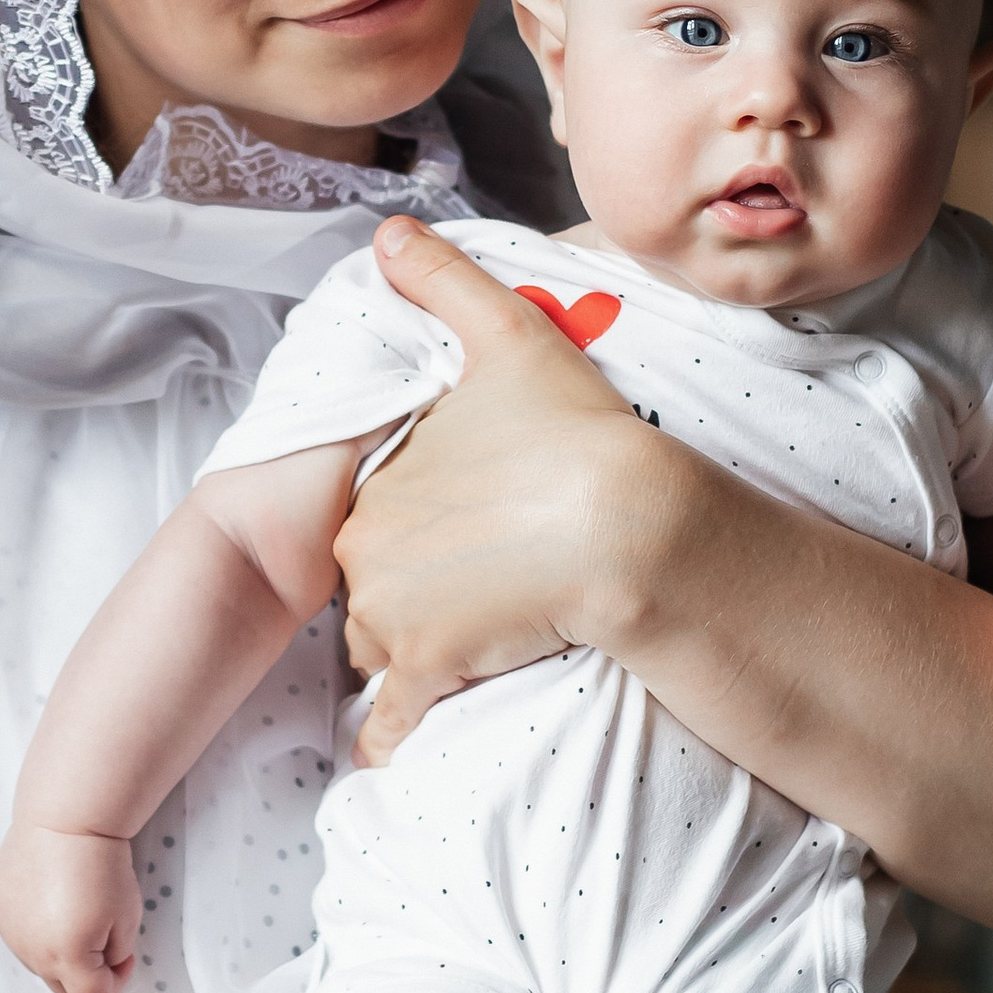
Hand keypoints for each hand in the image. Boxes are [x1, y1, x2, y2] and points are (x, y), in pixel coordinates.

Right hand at [0, 820, 140, 992]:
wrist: (65, 819)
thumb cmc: (101, 865)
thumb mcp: (127, 918)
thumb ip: (115, 955)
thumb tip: (103, 965)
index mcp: (67, 958)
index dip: (117, 982)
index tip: (125, 955)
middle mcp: (32, 952)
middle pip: (62, 987)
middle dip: (85, 972)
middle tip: (103, 937)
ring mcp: (9, 931)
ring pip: (38, 961)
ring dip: (58, 950)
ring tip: (75, 911)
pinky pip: (19, 933)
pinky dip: (36, 927)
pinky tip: (51, 896)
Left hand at [335, 218, 671, 762]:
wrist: (627, 525)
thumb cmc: (573, 431)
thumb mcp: (506, 337)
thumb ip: (444, 284)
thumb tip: (388, 233)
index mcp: (375, 484)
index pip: (375, 516)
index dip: (418, 522)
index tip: (463, 524)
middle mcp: (366, 552)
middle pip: (373, 583)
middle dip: (411, 586)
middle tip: (480, 578)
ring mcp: (395, 618)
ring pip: (382, 644)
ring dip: (411, 649)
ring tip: (472, 638)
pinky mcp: (431, 672)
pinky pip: (394, 722)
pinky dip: (390, 739)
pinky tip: (389, 758)